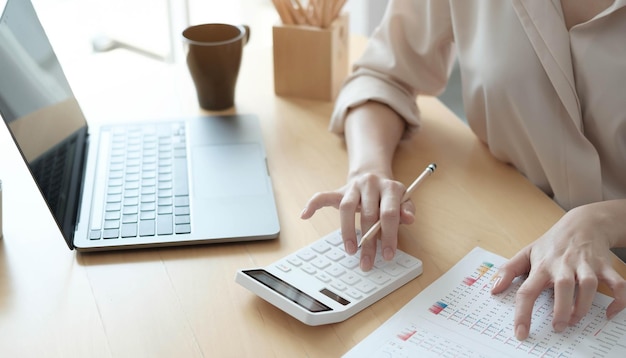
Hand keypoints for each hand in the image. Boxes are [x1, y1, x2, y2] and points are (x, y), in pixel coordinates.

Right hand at [300, 172, 415, 270]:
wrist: (373, 174)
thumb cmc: (389, 194)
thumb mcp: (404, 199)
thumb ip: (407, 210)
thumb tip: (409, 219)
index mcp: (390, 187)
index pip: (389, 213)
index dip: (389, 235)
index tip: (387, 255)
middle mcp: (370, 184)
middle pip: (368, 214)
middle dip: (369, 242)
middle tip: (368, 261)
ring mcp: (353, 187)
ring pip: (346, 208)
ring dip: (347, 232)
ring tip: (351, 250)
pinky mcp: (339, 191)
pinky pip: (323, 196)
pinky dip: (313, 205)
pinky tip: (305, 215)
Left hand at [491, 200, 625, 339]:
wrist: (582, 224)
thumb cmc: (551, 243)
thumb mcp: (526, 252)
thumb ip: (508, 271)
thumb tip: (493, 289)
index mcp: (541, 266)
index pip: (528, 290)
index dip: (523, 314)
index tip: (521, 333)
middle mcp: (563, 265)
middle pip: (563, 287)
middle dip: (561, 309)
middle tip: (558, 327)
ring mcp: (585, 265)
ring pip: (589, 285)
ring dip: (583, 305)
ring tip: (575, 320)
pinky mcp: (605, 266)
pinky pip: (618, 284)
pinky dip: (618, 300)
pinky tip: (609, 313)